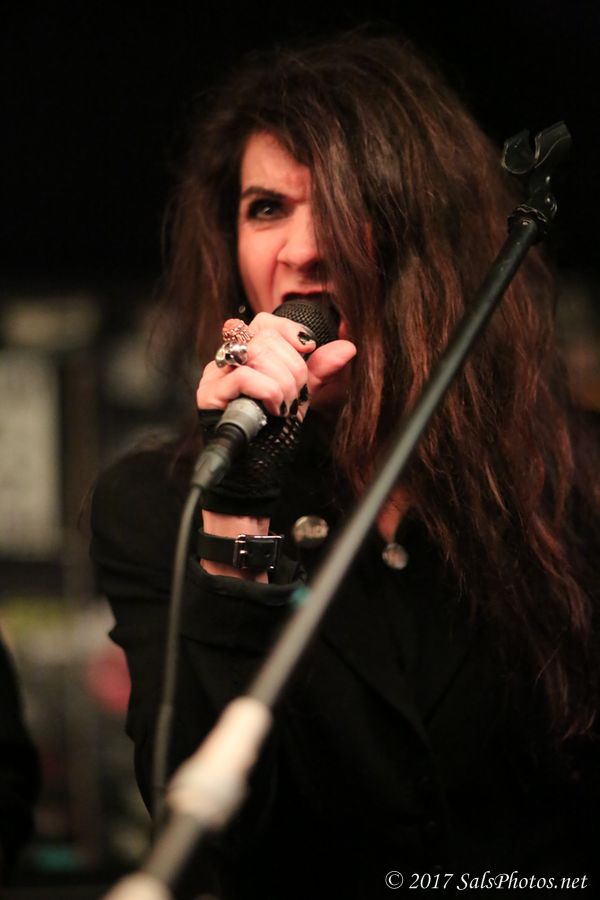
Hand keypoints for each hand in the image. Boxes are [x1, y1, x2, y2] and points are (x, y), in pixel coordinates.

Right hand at [197, 311, 355, 417]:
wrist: (257, 468)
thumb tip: (348, 347)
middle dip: (292, 367)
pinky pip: (244, 377)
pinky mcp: (209, 394)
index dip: (289, 330)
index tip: (308, 349)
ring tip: (284, 407)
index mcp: (246, 356)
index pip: (265, 322)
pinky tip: (272, 411)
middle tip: (295, 396)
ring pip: (256, 353)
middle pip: (264, 337)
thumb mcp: (301, 394)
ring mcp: (214, 376)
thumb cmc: (274, 429)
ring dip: (283, 383)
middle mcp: (226, 360)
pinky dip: (269, 393)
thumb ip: (320, 369)